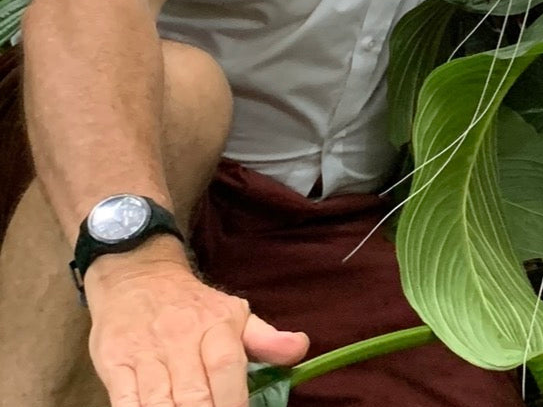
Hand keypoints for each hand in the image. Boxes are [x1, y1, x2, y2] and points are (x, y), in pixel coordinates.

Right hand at [85, 238, 308, 406]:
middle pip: (194, 395)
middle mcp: (181, 338)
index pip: (227, 369)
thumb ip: (266, 338)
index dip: (233, 403)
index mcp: (216, 326)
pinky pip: (124, 402)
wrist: (137, 276)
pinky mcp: (114, 364)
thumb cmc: (193, 305)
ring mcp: (146, 353)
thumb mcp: (234, 313)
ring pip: (158, 403)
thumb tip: (301, 348)